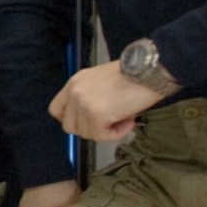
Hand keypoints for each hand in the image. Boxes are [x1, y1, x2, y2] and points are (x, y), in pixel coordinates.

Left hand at [49, 59, 166, 140]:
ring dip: (106, 131)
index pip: (56, 110)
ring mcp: (83, 103)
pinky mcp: (96, 114)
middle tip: (112, 121)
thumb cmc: (134, 75)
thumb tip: (90, 121)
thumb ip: (90, 97)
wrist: (150, 70)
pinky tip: (130, 121)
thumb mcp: (102, 82)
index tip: (88, 121)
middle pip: (70, 126)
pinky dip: (116, 134)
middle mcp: (75, 92)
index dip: (72, 120)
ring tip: (125, 117)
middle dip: (91, 128)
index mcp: (75, 82)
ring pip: (86, 133)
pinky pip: (101, 136)